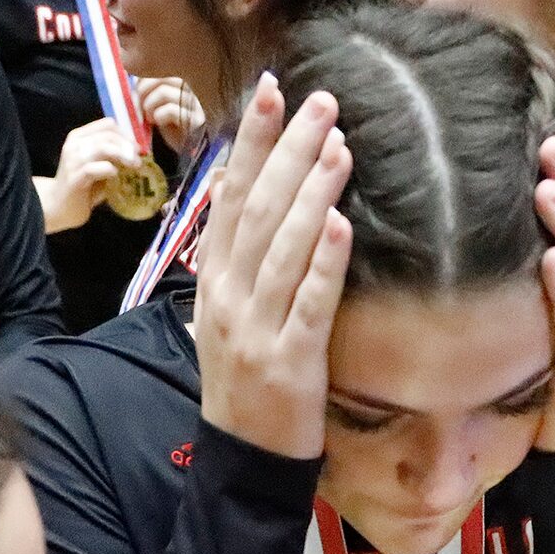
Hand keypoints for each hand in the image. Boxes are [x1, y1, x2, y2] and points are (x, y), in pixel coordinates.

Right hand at [41, 116, 145, 233]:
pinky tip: (116, 176)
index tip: (137, 148)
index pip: (108, 125)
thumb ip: (112, 157)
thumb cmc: (82, 186)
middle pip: (108, 135)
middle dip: (128, 146)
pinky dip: (110, 170)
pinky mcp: (74, 178)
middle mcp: (74, 144)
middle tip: (139, 159)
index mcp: (79, 137)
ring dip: (123, 155)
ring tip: (134, 166)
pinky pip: (95, 168)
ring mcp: (72, 160)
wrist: (58, 206)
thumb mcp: (98, 165)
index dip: (126, 134)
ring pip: (102, 147)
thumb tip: (136, 154)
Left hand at [139, 75, 207, 152]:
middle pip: (160, 76)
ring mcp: (197, 102)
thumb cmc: (168, 121)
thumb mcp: (156, 100)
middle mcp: (194, 85)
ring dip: (148, 105)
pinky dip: (157, 116)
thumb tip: (132, 75)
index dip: (143, 79)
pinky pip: (170, 110)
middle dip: (143, 91)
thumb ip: (147, 86)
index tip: (138, 94)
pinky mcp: (197, 119)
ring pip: (163, 91)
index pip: (159, 66)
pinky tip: (158, 122)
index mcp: (185, 76)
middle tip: (140, 107)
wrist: (184, 147)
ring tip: (149, 116)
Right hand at [195, 75, 351, 460]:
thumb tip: (248, 185)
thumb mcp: (228, 314)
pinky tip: (340, 223)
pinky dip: (324, 263)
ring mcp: (256, 330)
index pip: (230, 197)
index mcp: (213, 281)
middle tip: (322, 101)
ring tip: (339, 144)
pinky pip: (309, 305)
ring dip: (311, 191)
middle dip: (289, 151)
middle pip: (257, 210)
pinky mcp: (289, 363)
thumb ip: (239, 257)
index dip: (252, 142)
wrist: (241, 461)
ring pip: (282, 248)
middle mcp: (228, 298)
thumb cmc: (246, 383)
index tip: (273, 92)